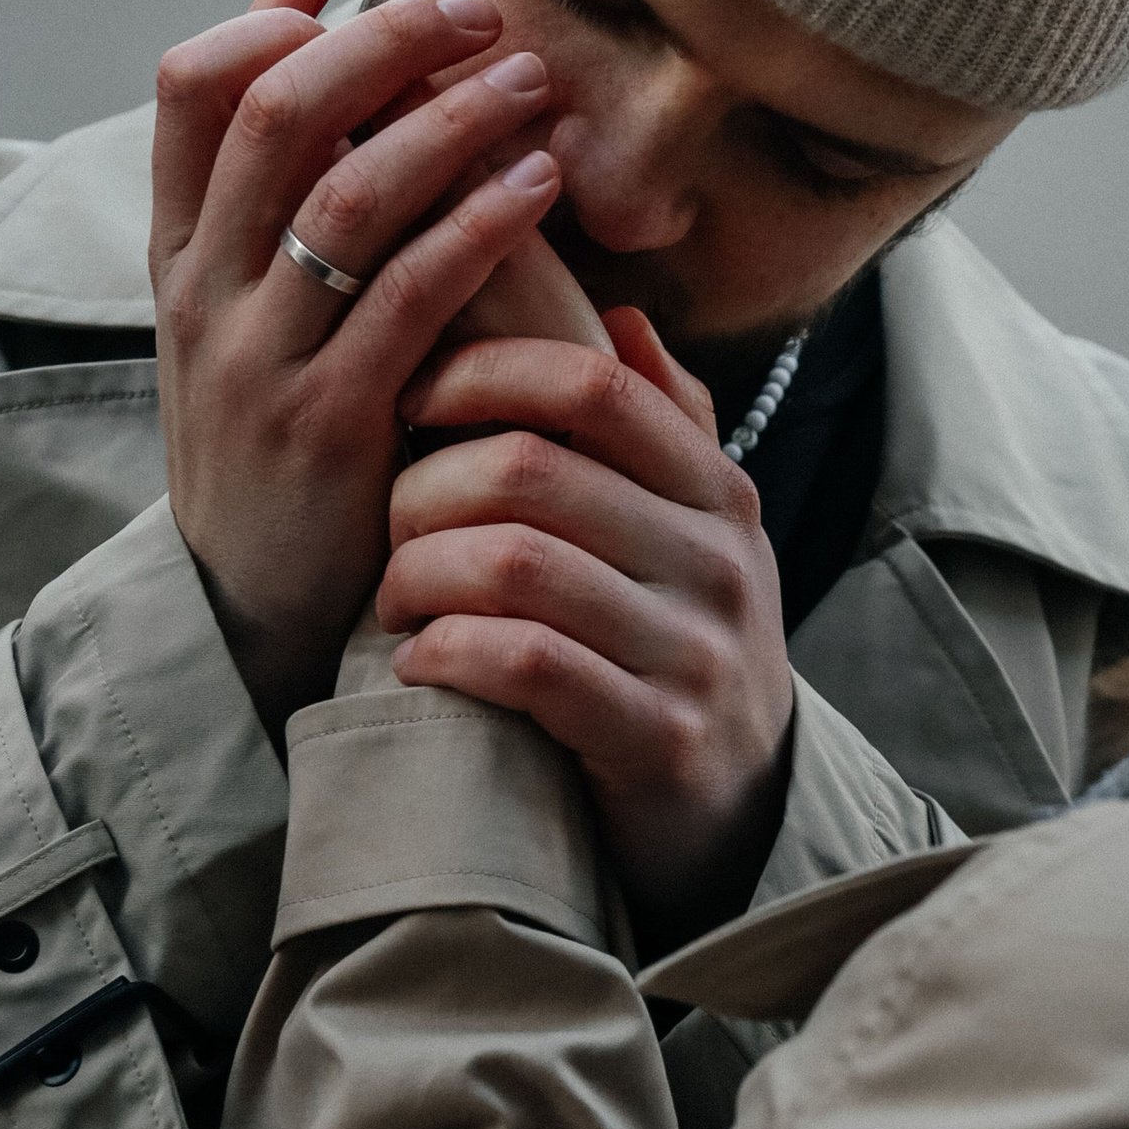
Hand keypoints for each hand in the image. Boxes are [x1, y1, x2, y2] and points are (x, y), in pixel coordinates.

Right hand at [150, 0, 608, 729]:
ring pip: (344, 198)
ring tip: (531, 84)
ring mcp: (257, 360)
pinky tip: (539, 185)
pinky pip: (406, 300)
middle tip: (477, 15)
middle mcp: (203, 293)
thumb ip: (280, 174)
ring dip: (449, 124)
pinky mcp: (326, 426)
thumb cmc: (278, 434)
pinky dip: (477, 227)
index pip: (188, 89)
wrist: (248, 610)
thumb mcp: (246, 307)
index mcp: (180, 253)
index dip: (266, 15)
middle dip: (381, 47)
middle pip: (273, 118)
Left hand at [381, 315, 795, 949]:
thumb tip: (620, 315)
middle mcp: (717, 562)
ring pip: (515, 565)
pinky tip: (418, 662)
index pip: (592, 385)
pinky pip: (528, 665)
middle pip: (531, 471)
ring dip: (420, 576)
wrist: (742, 813)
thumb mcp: (696, 535)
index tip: (415, 399)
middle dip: (424, 490)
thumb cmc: (680, 652)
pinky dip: (448, 652)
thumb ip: (664, 428)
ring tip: (394, 599)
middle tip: (386, 527)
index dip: (484, 373)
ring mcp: (695, 653)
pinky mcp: (660, 739)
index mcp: (717, 492)